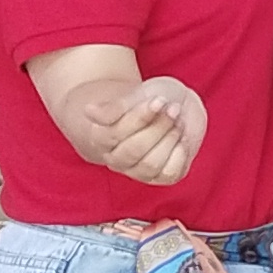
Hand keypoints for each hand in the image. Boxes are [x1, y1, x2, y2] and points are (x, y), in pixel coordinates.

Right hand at [92, 74, 209, 186]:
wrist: (163, 107)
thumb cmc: (141, 101)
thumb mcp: (129, 96)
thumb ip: (113, 107)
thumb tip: (89, 111)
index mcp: (102, 138)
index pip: (118, 132)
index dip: (140, 117)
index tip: (159, 100)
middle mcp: (117, 159)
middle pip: (135, 149)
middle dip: (158, 127)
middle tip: (173, 109)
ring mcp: (138, 171)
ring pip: (151, 165)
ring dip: (169, 140)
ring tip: (178, 121)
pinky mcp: (161, 177)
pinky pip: (169, 175)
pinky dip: (179, 155)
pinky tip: (183, 139)